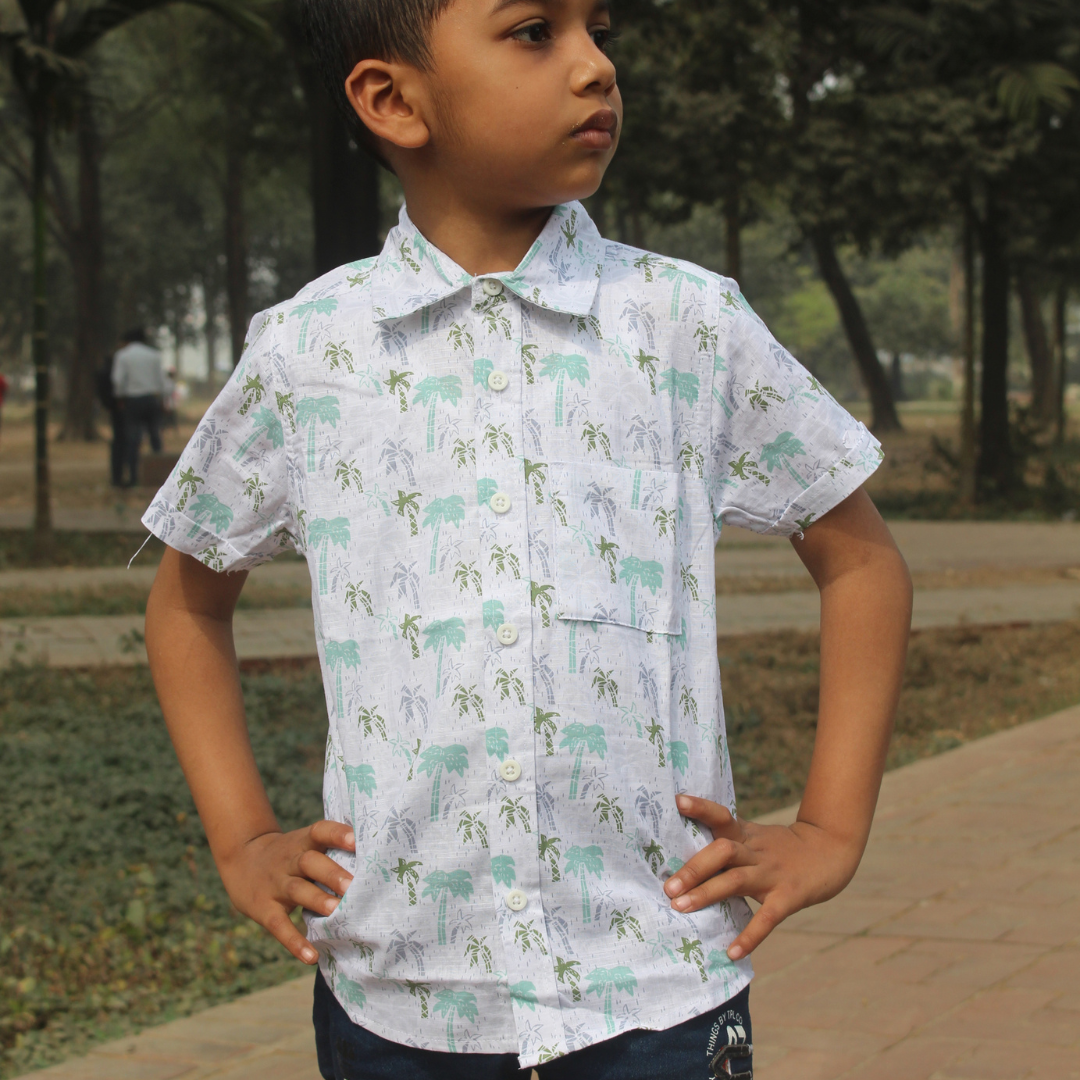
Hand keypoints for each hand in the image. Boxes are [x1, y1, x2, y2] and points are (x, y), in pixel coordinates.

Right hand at [218, 819, 355, 963]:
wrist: (240, 858)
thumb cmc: (288, 855)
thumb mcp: (303, 844)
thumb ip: (330, 851)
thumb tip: (375, 866)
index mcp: (303, 842)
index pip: (320, 831)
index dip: (336, 834)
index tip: (356, 840)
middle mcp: (289, 860)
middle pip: (310, 862)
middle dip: (332, 873)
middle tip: (352, 885)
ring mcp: (276, 884)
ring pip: (297, 890)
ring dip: (317, 901)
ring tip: (336, 912)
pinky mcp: (264, 909)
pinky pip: (279, 926)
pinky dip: (295, 942)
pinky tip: (311, 956)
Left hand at [664, 795, 862, 959]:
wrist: (832, 850)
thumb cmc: (784, 847)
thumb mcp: (756, 837)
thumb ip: (728, 843)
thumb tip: (687, 857)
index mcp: (746, 835)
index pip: (721, 816)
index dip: (701, 808)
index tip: (678, 802)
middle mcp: (756, 852)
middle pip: (722, 851)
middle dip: (693, 868)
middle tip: (668, 887)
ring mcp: (772, 874)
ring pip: (736, 880)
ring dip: (706, 893)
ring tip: (681, 908)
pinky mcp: (789, 896)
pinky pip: (767, 918)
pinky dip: (749, 936)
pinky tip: (732, 952)